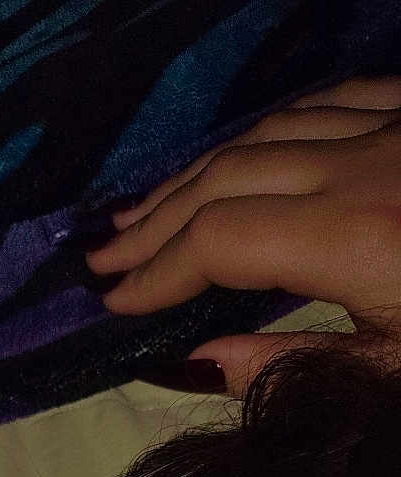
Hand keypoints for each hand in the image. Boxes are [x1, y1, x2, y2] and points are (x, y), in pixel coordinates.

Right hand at [85, 77, 400, 392]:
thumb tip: (201, 363)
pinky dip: (271, 127)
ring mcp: (395, 127)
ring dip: (201, 173)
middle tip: (105, 258)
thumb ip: (297, 368)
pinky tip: (245, 149)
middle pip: (228, 179)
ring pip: (270, 132)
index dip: (158, 271)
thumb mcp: (394, 374)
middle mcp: (363, 166)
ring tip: (151, 209)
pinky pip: (332, 100)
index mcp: (354, 238)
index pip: (220, 240)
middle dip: (157, 222)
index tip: (116, 302)